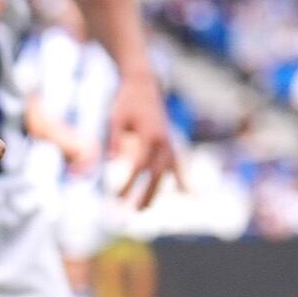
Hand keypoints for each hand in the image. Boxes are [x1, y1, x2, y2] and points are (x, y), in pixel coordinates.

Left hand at [107, 70, 183, 207]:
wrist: (143, 84)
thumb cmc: (126, 100)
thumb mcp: (116, 117)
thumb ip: (114, 138)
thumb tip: (109, 161)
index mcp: (149, 134)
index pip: (139, 165)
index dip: (129, 182)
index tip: (116, 197)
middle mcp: (163, 140)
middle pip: (156, 173)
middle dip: (145, 194)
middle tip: (132, 212)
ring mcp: (168, 142)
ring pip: (168, 172)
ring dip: (157, 190)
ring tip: (144, 209)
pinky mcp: (169, 142)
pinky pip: (178, 164)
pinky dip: (182, 179)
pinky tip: (188, 195)